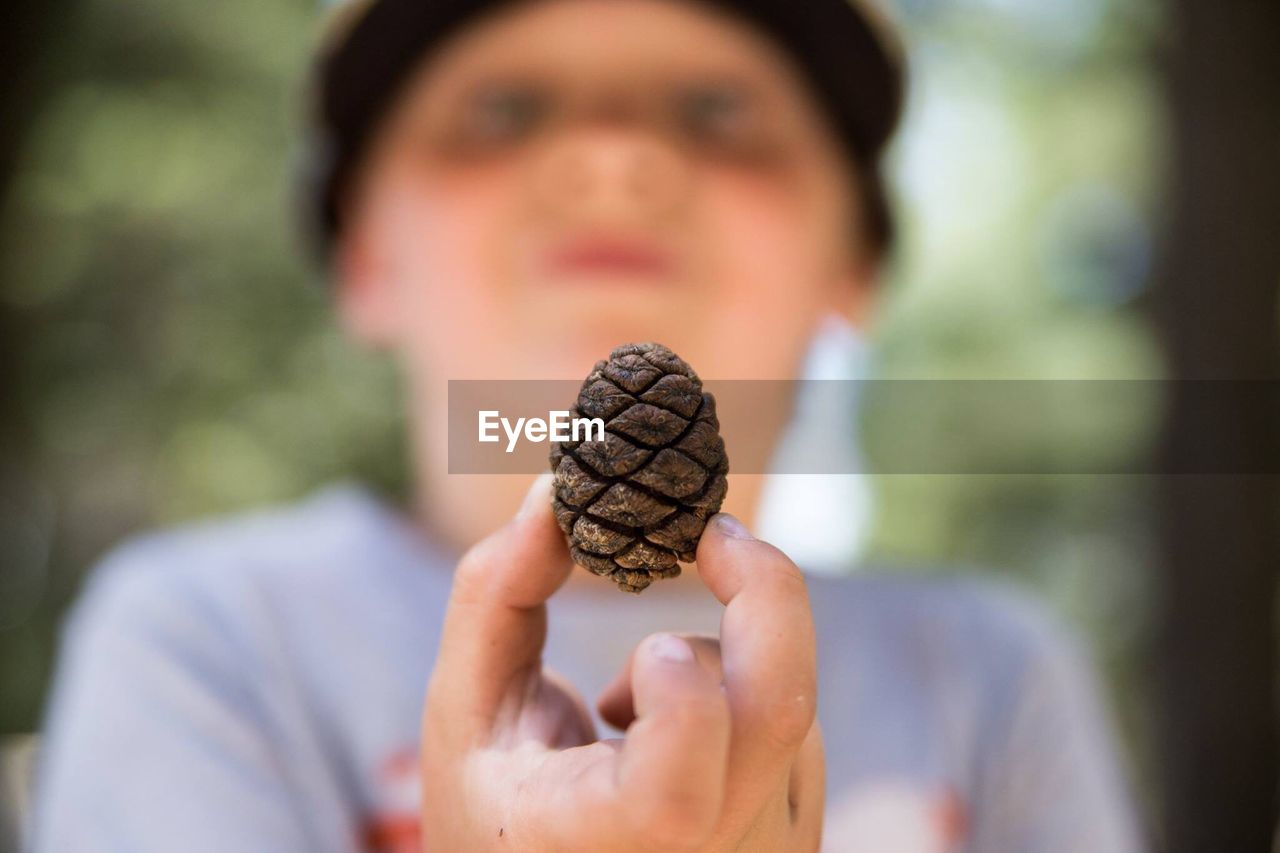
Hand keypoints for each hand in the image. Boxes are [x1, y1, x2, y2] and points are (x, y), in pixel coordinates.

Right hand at [420, 473, 824, 850]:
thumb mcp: (464, 712)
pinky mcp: (798, 842)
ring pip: (792, 708)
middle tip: (714, 536)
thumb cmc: (493, 811)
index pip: (676, 788)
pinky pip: (804, 735)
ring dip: (722, 661)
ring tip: (622, 707)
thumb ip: (496, 597)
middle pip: (780, 710)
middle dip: (761, 592)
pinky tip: (675, 735)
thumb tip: (555, 491)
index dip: (679, 685)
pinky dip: (745, 694)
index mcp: (598, 840)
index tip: (646, 636)